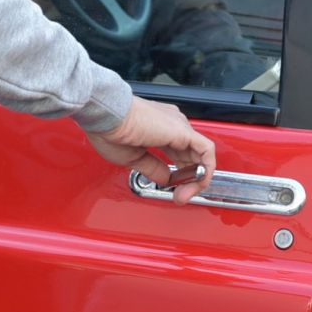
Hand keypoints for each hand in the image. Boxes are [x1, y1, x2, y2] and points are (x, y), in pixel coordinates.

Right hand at [85, 97, 215, 203]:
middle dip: (189, 180)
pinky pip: (206, 151)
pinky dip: (205, 169)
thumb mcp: (134, 158)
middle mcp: (172, 124)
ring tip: (186, 193)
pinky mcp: (183, 131)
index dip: (179, 173)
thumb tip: (166, 179)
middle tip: (180, 196)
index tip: (171, 188)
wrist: (105, 115)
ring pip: (201, 154)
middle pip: (192, 155)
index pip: (179, 153)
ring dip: (198, 178)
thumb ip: (153, 168)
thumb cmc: (109, 130)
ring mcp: (178, 126)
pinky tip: (197, 182)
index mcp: (158, 128)